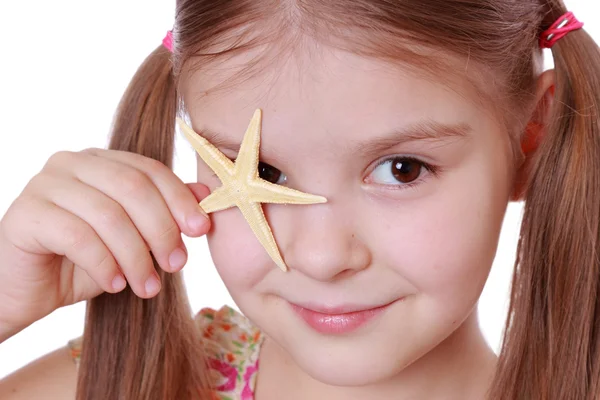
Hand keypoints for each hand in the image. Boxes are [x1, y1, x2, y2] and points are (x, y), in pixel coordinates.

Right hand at [0, 148, 209, 339]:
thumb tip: (206, 193)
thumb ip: (164, 211)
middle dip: (161, 229)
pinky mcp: (26, 214)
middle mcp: (72, 163)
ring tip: (148, 287)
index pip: (149, 170)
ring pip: (108, 215)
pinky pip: (77, 237)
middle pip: (132, 188)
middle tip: (177, 265)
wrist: (29, 288)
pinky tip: (115, 285)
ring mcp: (45, 184)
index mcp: (101, 161)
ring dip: (136, 256)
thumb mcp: (134, 237)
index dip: (179, 199)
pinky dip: (104, 264)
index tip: (200, 231)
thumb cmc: (85, 260)